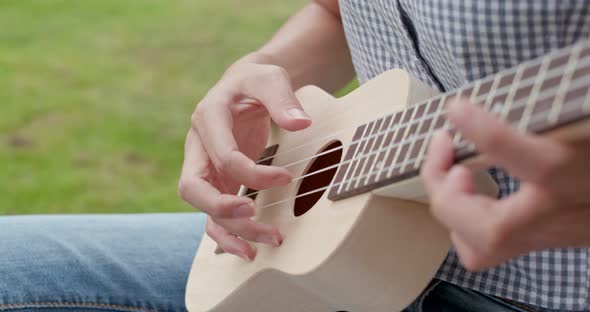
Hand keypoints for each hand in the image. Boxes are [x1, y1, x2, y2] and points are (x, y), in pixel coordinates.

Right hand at [178, 53, 311, 260]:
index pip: (224, 156)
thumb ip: (282, 98)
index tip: (287, 178)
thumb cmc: (257, 81)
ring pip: (203, 208)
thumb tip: (300, 123)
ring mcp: (204, 166)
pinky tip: (247, 250)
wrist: (245, 86)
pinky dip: (227, 234)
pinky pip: (213, 213)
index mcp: (208, 117)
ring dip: (229, 230)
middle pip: (193, 188)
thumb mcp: (270, 77)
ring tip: (259, 249)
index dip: (254, 173)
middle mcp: (199, 146)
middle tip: (258, 220)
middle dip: (223, 209)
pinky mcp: (216, 181)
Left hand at [421, 98, 589, 270]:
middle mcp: (569, 212)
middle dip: (450, 193)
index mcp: (584, 172)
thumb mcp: (580, 119)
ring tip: (452, 170)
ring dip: (452, 209)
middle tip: (444, 146)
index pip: (546, 166)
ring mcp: (553, 232)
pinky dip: (462, 220)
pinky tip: (468, 188)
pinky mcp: (542, 237)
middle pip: (495, 231)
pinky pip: (486, 247)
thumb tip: (517, 84)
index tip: (459, 109)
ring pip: (484, 249)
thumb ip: (561, 112)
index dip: (489, 134)